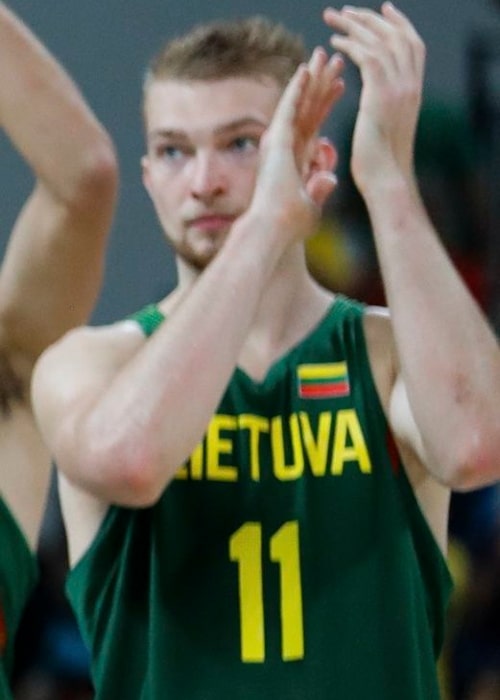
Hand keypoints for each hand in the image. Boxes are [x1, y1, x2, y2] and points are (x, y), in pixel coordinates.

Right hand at [249, 47, 343, 239]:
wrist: (274, 230)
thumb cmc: (290, 225)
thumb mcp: (312, 205)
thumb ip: (320, 189)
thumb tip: (331, 177)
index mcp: (295, 159)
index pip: (314, 123)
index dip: (327, 103)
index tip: (340, 86)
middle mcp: (286, 147)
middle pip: (308, 108)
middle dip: (321, 83)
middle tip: (335, 60)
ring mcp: (280, 142)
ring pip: (300, 103)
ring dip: (312, 79)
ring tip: (324, 54)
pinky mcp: (277, 141)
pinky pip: (289, 110)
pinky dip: (297, 89)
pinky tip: (306, 69)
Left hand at [323, 3, 424, 191]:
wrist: (386, 183)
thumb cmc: (381, 171)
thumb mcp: (387, 135)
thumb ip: (385, 115)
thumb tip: (377, 110)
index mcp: (413, 93)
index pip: (411, 46)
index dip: (397, 25)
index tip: (382, 12)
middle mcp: (410, 86)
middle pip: (396, 37)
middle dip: (372, 18)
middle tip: (349, 9)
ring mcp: (398, 89)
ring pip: (380, 41)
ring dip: (355, 25)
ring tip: (334, 16)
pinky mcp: (381, 94)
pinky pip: (367, 56)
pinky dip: (350, 45)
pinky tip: (333, 42)